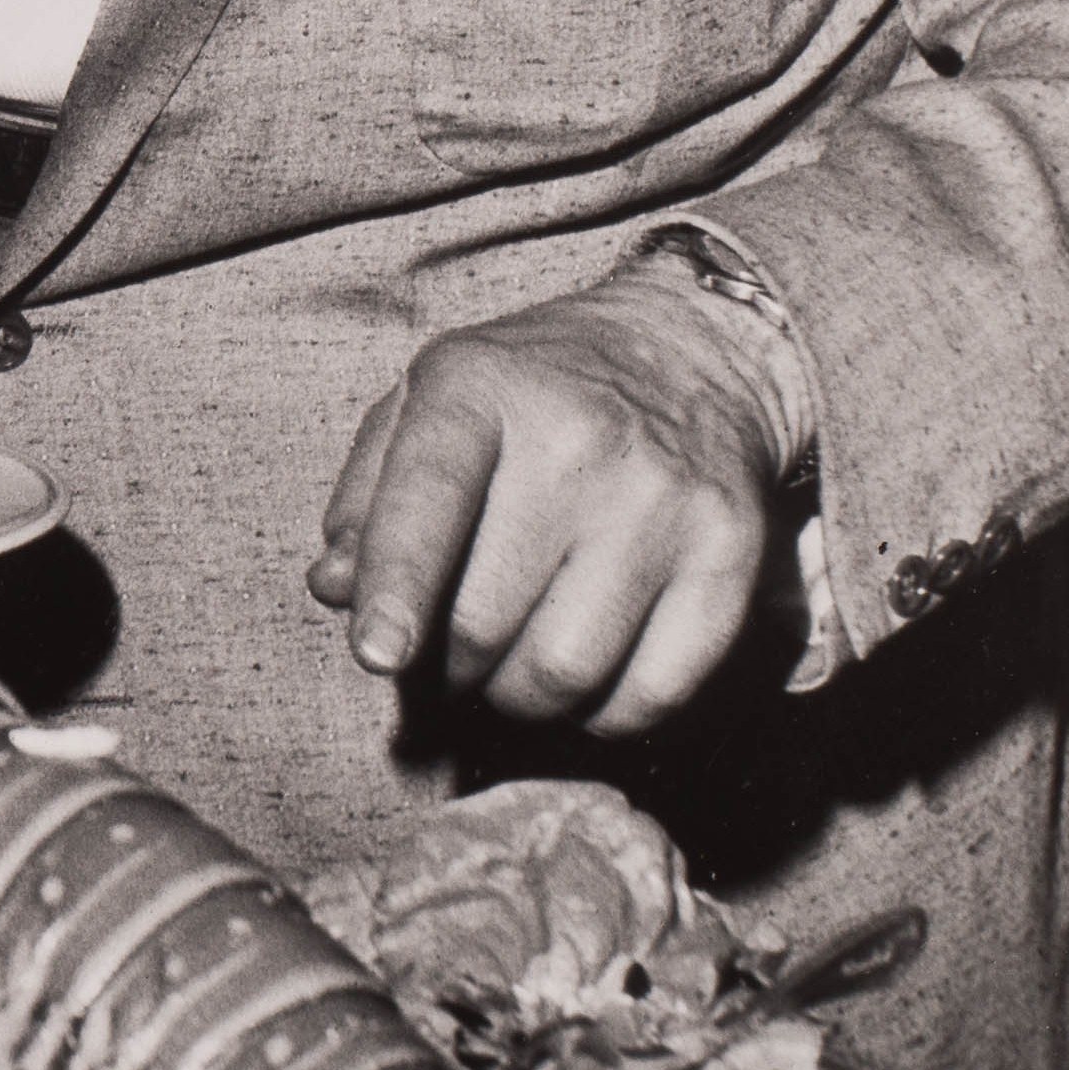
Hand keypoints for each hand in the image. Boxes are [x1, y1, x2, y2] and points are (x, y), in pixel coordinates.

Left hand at [306, 260, 794, 733]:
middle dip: (446, 667)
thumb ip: (368, 496)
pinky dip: (605, 717)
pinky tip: (586, 683)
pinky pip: (655, 692)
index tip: (377, 654)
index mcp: (481, 390)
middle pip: (486, 618)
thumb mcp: (427, 401)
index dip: (396, 590)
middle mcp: (580, 442)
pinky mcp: (732, 555)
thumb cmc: (531, 394)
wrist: (689, 352)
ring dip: (518, 700)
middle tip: (448, 657)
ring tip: (509, 668)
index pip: (429, 501)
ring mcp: (664, 501)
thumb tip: (337, 589)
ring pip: (565, 671)